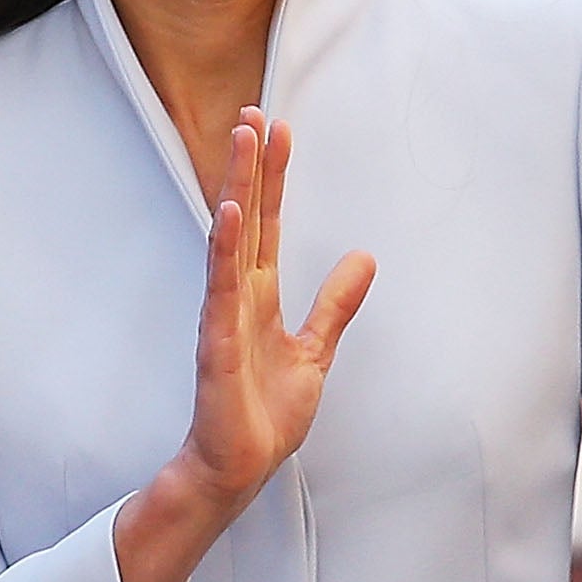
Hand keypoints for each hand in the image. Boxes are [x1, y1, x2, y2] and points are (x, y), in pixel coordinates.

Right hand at [112, 110, 373, 581]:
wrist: (237, 467)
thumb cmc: (265, 414)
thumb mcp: (314, 350)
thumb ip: (335, 305)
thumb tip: (363, 258)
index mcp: (259, 295)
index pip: (265, 223)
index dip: (272, 177)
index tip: (276, 128)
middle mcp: (238, 296)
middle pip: (246, 217)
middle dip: (250, 166)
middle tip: (254, 113)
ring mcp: (224, 315)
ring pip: (230, 239)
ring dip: (235, 189)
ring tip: (241, 142)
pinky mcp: (218, 343)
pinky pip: (219, 288)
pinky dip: (223, 250)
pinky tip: (227, 215)